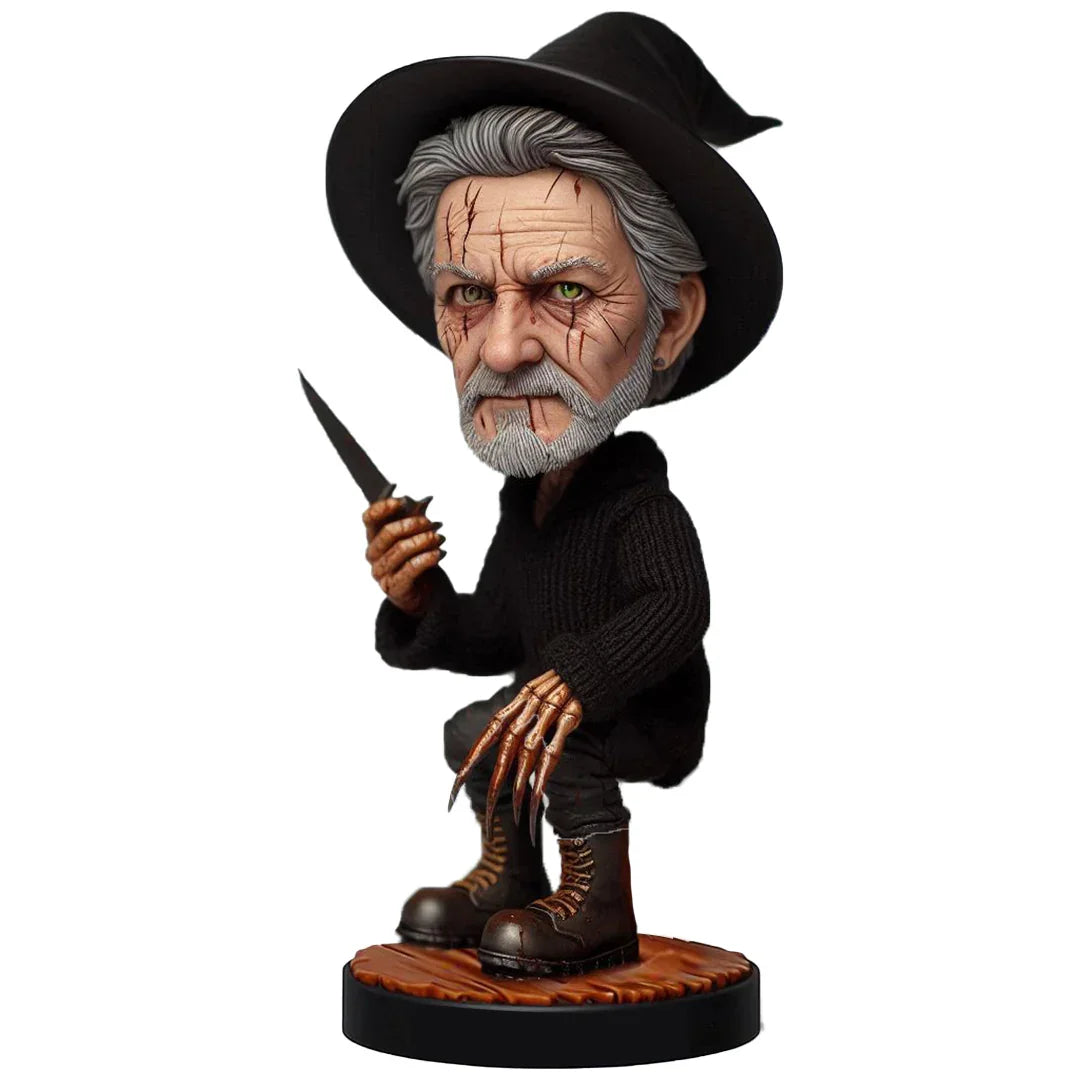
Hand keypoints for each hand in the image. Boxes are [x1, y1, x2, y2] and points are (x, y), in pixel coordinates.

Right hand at [363, 496, 444, 615]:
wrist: (426, 592)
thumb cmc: (417, 559)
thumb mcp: (417, 535)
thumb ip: (418, 518)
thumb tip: (428, 499)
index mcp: (374, 537)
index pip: (368, 518)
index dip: (382, 507)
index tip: (402, 500)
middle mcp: (373, 554)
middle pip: (387, 533)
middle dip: (412, 524)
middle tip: (432, 523)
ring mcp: (381, 572)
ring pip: (401, 550)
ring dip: (424, 541)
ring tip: (440, 538)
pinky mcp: (394, 587)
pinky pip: (410, 569)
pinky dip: (426, 558)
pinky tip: (439, 553)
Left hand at [448, 669, 582, 841]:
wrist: (584, 665)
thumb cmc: (556, 688)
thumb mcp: (530, 700)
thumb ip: (515, 721)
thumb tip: (501, 748)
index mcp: (514, 708)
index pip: (486, 737)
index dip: (471, 760)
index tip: (454, 787)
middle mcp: (526, 711)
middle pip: (504, 751)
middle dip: (495, 782)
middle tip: (486, 812)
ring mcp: (547, 714)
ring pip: (527, 754)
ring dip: (520, 783)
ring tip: (517, 811)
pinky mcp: (568, 718)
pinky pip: (552, 750)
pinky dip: (544, 772)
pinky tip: (537, 792)